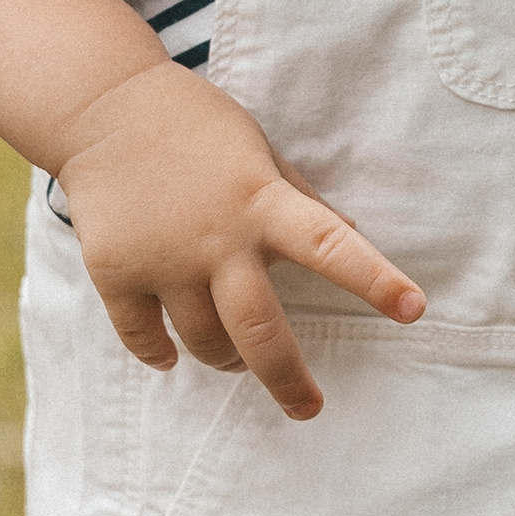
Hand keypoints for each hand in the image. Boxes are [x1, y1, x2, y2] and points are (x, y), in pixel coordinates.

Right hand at [51, 61, 422, 419]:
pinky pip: (143, 339)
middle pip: (259, 332)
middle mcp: (216, 238)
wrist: (100, 108)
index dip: (375, 280)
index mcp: (261, 202)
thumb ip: (299, 197)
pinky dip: (160, 355)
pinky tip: (171, 356)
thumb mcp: (258, 150)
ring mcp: (163, 260)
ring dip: (226, 360)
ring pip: (204, 343)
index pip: (331, 246)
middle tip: (309, 408)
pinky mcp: (115, 272)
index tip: (414, 310)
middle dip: (288, 380)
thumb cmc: (194, 125)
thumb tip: (351, 232)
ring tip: (234, 358)